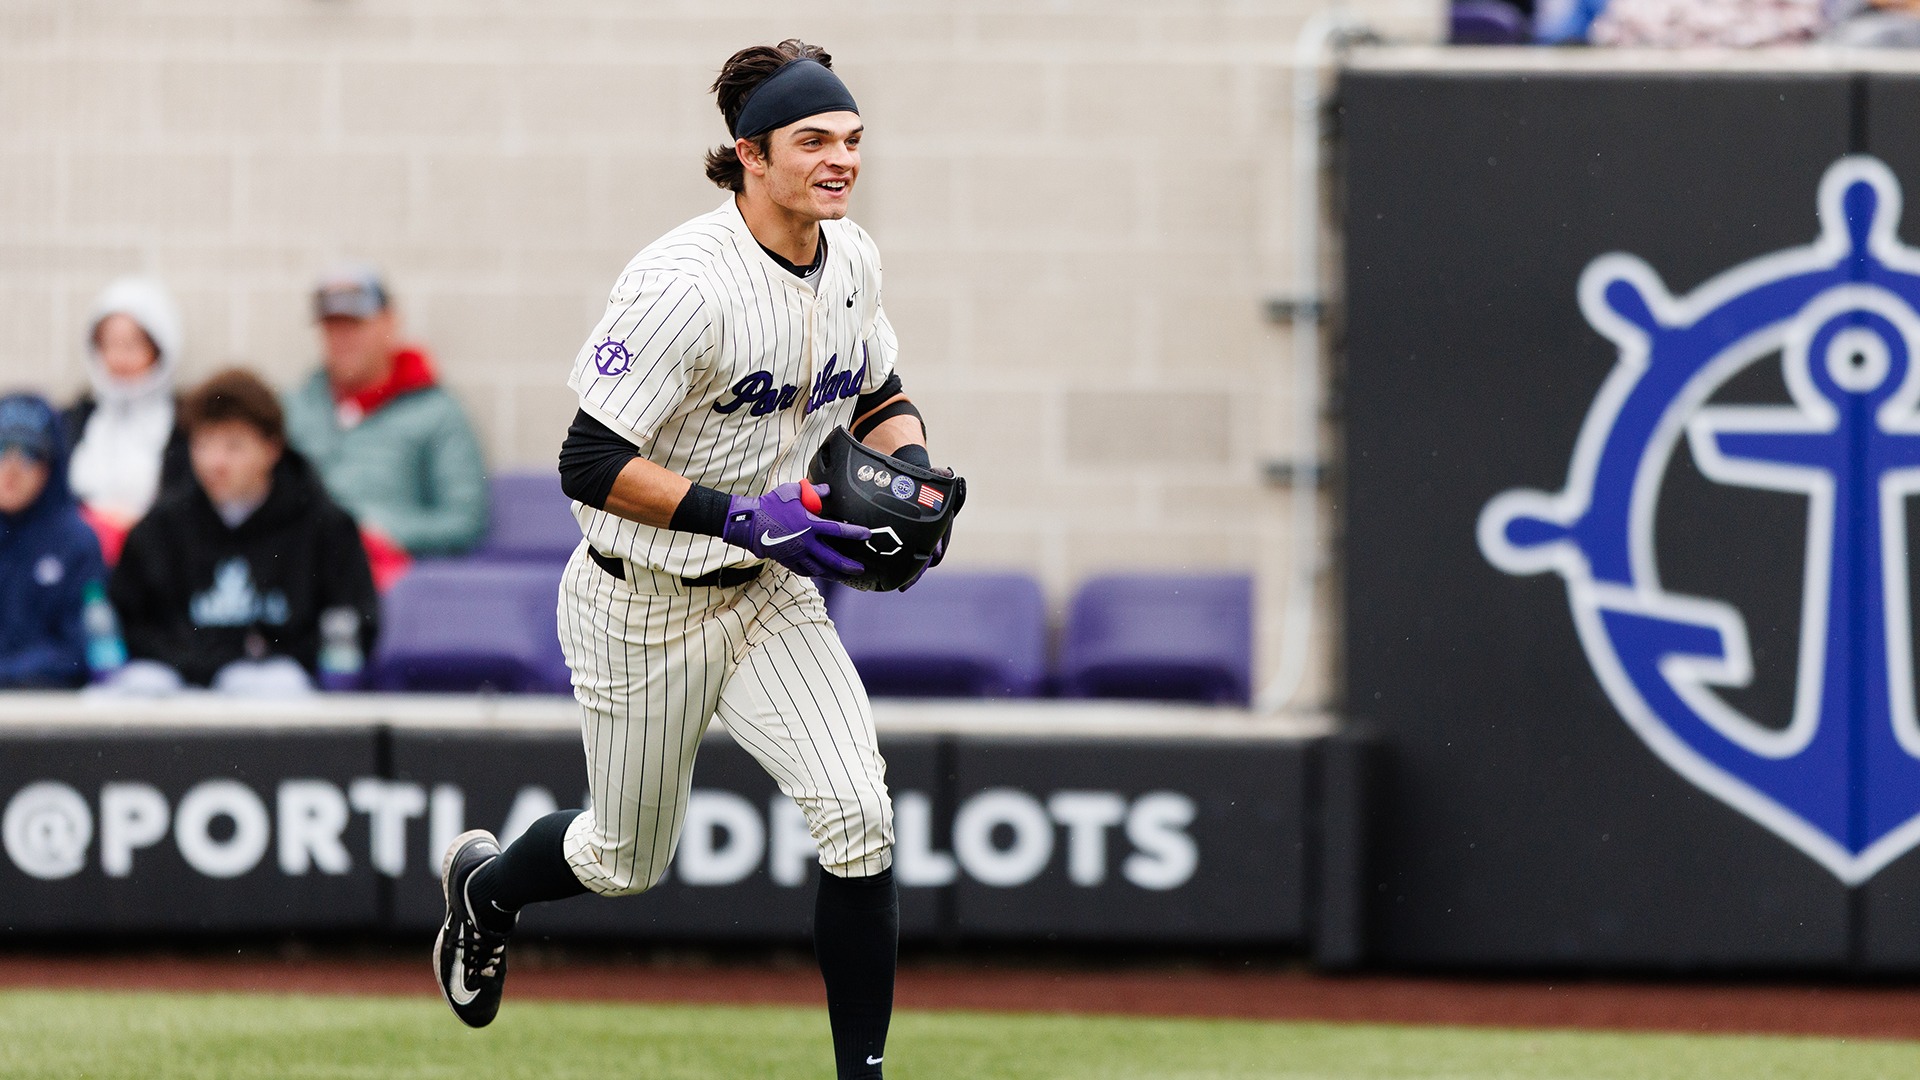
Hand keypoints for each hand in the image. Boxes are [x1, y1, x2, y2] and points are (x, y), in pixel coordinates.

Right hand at [721, 481, 869, 578]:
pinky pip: (806, 570)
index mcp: (809, 525)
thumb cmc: (770, 505)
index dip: (854, 533)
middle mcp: (806, 543)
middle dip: (849, 566)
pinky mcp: (788, 561)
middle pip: (832, 559)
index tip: (867, 534)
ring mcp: (797, 554)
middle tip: (861, 569)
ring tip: (846, 577)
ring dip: (835, 574)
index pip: (838, 531)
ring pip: (820, 569)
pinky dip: (816, 572)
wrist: (749, 523)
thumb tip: (827, 490)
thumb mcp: (792, 492)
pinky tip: (823, 573)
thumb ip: (813, 491)